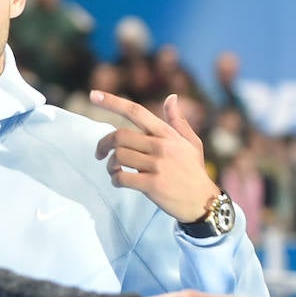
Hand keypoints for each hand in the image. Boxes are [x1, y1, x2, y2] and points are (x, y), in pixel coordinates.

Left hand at [91, 92, 220, 222]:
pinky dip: (115, 180)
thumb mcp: (191, 143)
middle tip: (100, 154)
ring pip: (118, 156)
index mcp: (167, 134)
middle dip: (104, 144)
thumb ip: (177, 121)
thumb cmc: (194, 170)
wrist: (203, 201)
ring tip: (115, 171)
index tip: (93, 95)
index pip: (136, 112)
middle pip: (120, 136)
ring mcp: (157, 165)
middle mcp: (161, 146)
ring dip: (110, 165)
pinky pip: (122, 178)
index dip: (112, 102)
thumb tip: (171, 97)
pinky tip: (119, 182)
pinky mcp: (152, 184)